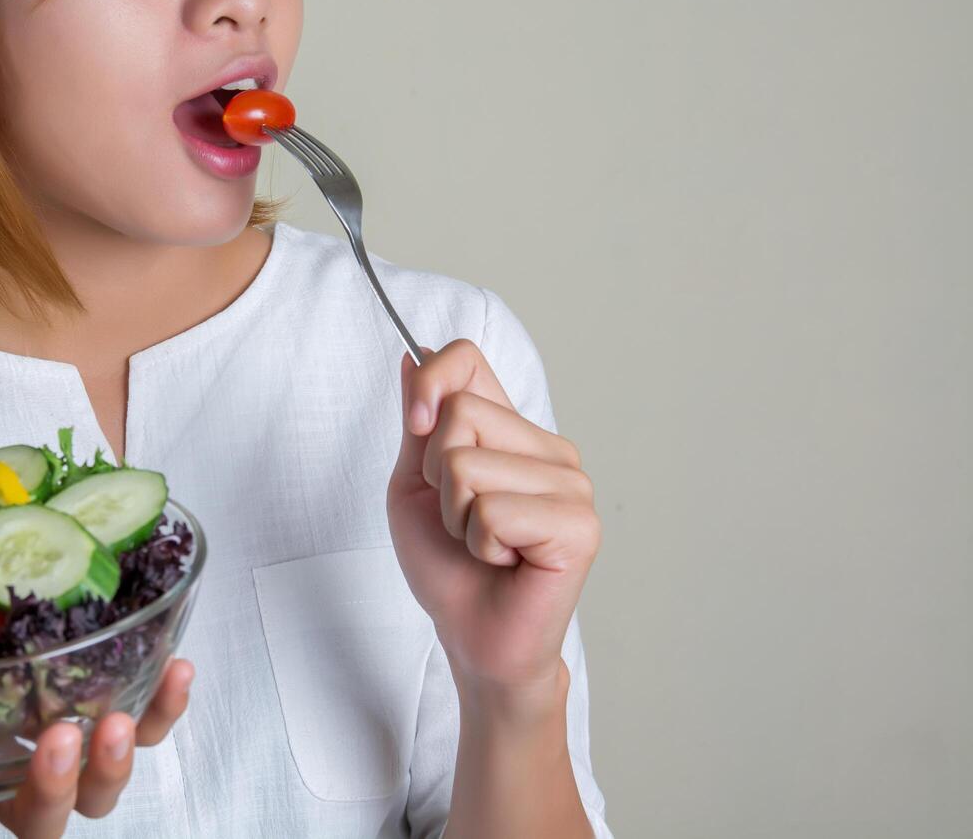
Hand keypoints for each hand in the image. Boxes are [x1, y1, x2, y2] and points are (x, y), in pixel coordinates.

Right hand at [0, 657, 194, 837]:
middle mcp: (12, 799)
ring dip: (113, 760)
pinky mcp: (104, 724)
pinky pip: (144, 730)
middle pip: (46, 829)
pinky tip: (175, 668)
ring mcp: (63, 767)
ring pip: (100, 793)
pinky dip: (162, 707)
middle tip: (57, 741)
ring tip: (112, 717)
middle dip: (54, 791)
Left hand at [387, 341, 599, 701]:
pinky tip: (506, 562)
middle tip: (463, 522)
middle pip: (460, 414)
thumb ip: (419, 422)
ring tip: (486, 546)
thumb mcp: (415, 485)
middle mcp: (549, 449)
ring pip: (469, 465)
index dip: (430, 380)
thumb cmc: (448, 566)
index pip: (467, 358)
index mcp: (512, 431)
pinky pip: (494, 511)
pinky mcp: (578, 525)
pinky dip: (481, 544)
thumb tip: (414, 354)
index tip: (416, 426)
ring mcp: (572, 484)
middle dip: (438, 478)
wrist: (473, 637)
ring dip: (458, 518)